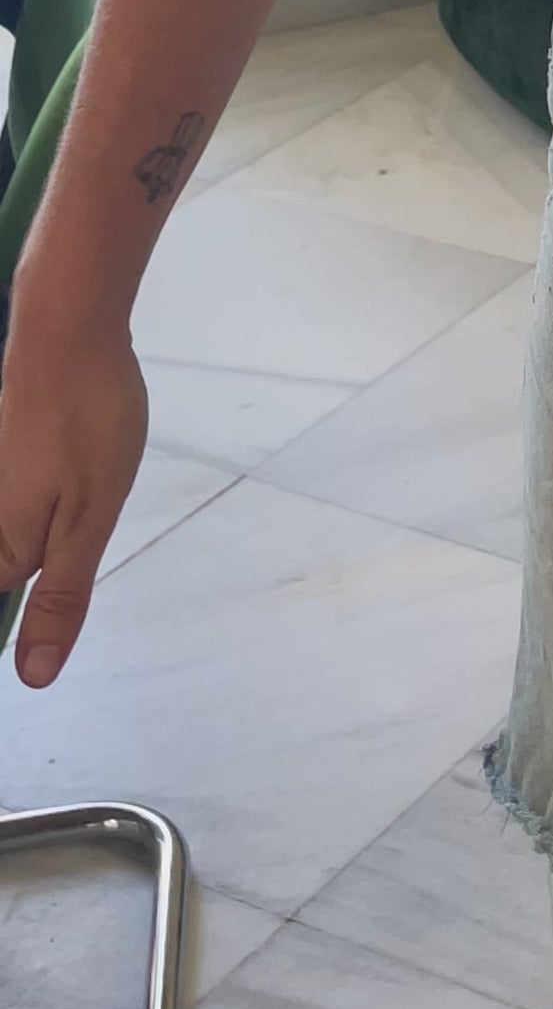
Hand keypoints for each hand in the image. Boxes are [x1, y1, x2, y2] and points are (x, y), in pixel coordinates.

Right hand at [0, 303, 150, 685]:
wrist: (67, 330)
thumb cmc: (87, 422)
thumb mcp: (89, 519)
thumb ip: (62, 596)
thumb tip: (32, 678)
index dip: (14, 634)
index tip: (47, 623)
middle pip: (4, 580)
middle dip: (30, 591)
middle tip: (73, 517)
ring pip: (8, 545)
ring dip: (37, 558)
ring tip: (73, 500)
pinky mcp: (4, 459)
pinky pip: (10, 513)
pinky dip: (32, 522)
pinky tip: (65, 485)